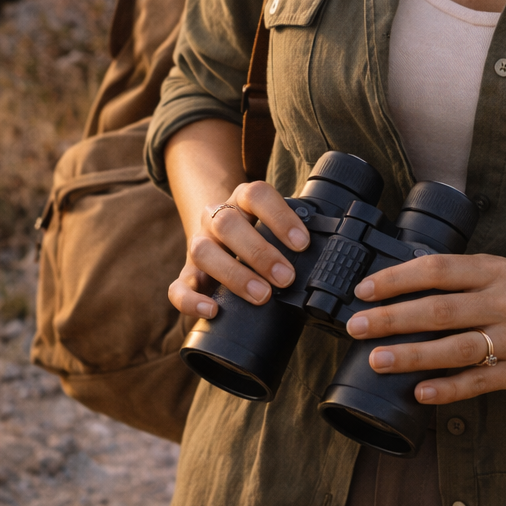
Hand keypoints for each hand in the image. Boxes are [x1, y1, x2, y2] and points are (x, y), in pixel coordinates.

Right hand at [167, 180, 310, 319]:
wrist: (221, 236)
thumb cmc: (261, 235)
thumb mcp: (275, 225)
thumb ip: (293, 236)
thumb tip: (328, 258)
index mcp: (242, 199)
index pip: (256, 193)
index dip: (279, 216)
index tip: (302, 243)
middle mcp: (216, 217)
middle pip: (228, 222)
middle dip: (260, 252)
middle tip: (287, 278)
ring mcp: (198, 245)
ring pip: (203, 250)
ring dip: (234, 274)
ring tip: (262, 296)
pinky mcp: (186, 275)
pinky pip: (177, 287)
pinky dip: (191, 300)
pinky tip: (212, 311)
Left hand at [345, 253, 505, 404]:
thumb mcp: (499, 275)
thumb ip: (459, 278)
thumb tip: (397, 283)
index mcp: (495, 270)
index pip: (437, 269)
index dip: (397, 279)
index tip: (364, 290)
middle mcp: (505, 301)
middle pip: (439, 309)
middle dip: (393, 318)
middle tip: (357, 326)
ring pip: (455, 348)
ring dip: (412, 355)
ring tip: (377, 360)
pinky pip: (478, 382)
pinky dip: (447, 388)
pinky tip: (420, 393)